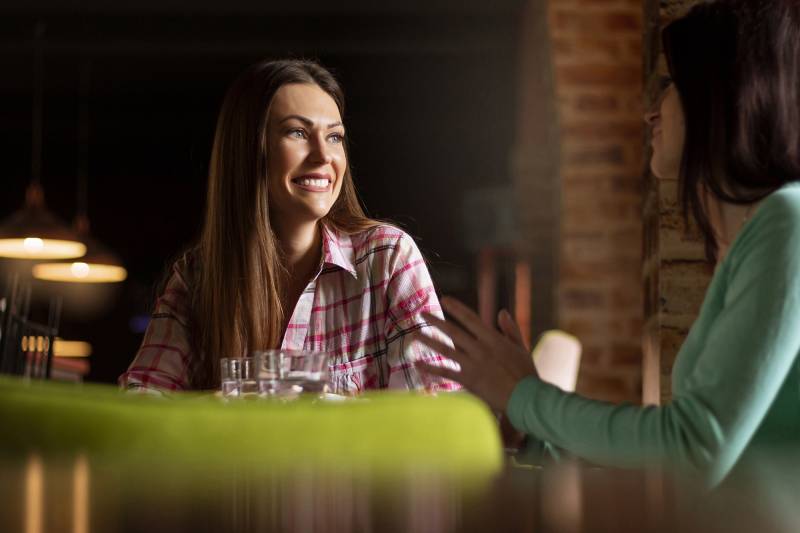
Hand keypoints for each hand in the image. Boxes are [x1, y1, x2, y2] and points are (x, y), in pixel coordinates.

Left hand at [415, 296, 536, 411]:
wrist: (525, 397)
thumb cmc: (525, 373)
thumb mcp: (520, 347)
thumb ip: (510, 329)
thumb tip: (502, 311)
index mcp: (493, 339)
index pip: (471, 319)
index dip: (457, 308)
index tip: (445, 300)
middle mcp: (480, 349)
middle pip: (453, 332)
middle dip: (436, 322)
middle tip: (422, 314)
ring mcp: (472, 364)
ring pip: (446, 350)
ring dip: (429, 341)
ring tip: (415, 335)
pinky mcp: (468, 380)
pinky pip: (445, 373)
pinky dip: (431, 369)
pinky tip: (418, 364)